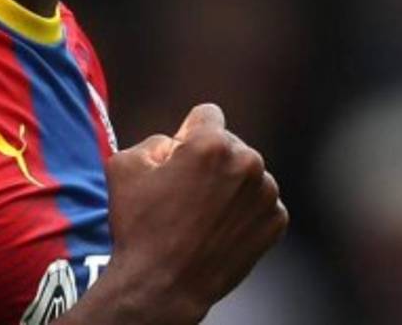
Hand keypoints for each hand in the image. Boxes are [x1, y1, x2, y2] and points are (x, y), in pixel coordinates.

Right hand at [98, 103, 288, 324]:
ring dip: (229, 184)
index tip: (179, 158)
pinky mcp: (276, 221)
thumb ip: (154, 140)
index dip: (187, 135)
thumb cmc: (140, 227)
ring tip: (202, 215)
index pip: (207, 115)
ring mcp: (266, 194)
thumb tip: (175, 143)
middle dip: (210, 160)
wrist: (163, 287)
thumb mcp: (125, 165)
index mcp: (212, 143)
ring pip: (246, 173)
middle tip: (185, 193)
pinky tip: (219, 229)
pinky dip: (242, 211)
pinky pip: (258, 201)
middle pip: (228, 144)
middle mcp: (248, 162)